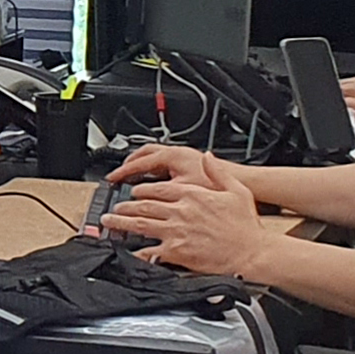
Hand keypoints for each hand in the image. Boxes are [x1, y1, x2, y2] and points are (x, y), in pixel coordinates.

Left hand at [101, 157, 275, 275]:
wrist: (253, 252)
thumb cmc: (247, 226)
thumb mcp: (236, 190)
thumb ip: (218, 171)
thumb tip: (208, 157)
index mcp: (192, 195)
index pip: (158, 188)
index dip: (142, 190)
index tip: (134, 192)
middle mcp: (180, 211)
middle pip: (144, 205)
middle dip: (125, 206)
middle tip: (115, 208)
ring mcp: (176, 231)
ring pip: (139, 225)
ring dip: (121, 223)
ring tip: (110, 222)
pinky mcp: (176, 252)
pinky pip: (149, 251)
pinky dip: (135, 250)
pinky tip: (125, 250)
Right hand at [109, 144, 242, 193]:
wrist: (242, 184)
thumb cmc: (218, 188)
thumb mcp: (187, 191)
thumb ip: (163, 193)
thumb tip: (143, 200)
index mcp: (173, 157)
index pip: (140, 162)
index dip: (124, 172)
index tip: (112, 179)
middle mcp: (177, 153)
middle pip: (144, 153)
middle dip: (129, 163)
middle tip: (117, 175)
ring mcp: (183, 157)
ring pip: (154, 155)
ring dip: (140, 163)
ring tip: (129, 175)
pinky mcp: (188, 163)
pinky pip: (163, 162)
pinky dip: (152, 168)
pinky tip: (151, 180)